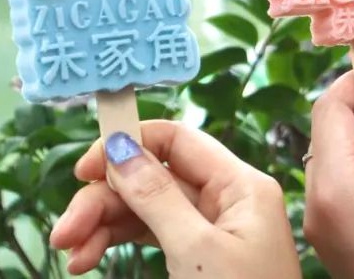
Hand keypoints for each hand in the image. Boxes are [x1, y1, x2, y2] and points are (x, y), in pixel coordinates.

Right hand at [50, 120, 300, 277]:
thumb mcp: (196, 250)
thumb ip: (158, 198)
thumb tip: (122, 147)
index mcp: (241, 184)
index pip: (180, 141)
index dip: (130, 144)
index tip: (83, 168)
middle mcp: (229, 198)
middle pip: (156, 177)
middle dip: (106, 198)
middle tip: (64, 233)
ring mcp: (214, 226)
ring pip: (148, 208)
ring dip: (105, 225)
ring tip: (71, 255)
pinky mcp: (200, 254)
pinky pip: (154, 233)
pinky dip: (120, 242)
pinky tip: (88, 259)